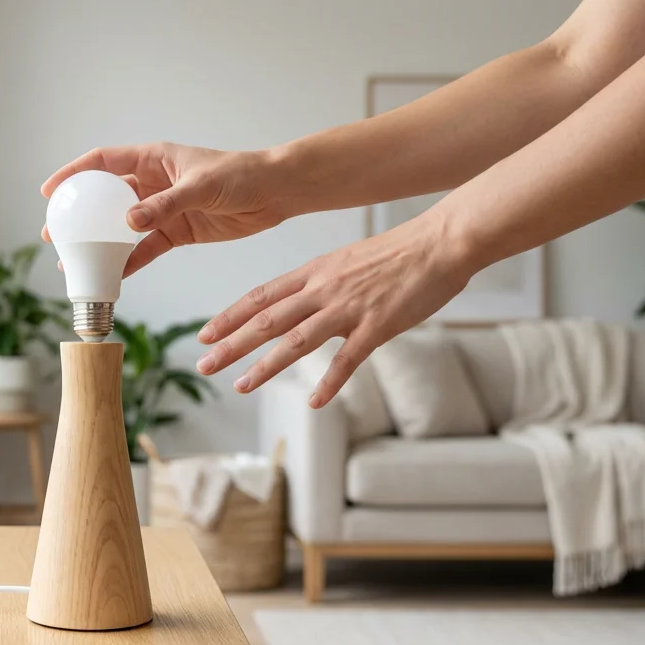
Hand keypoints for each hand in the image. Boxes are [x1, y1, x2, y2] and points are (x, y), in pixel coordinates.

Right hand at [41, 143, 289, 275]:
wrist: (274, 193)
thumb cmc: (241, 174)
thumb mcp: (201, 186)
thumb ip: (165, 204)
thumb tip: (129, 222)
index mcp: (153, 159)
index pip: (103, 162)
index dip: (73, 173)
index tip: (51, 191)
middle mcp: (153, 182)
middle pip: (105, 198)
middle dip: (79, 215)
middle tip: (55, 234)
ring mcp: (163, 209)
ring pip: (122, 227)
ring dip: (100, 243)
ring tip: (75, 261)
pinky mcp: (178, 232)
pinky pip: (147, 249)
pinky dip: (130, 262)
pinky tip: (114, 277)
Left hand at [194, 211, 473, 407]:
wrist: (440, 242)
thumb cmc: (399, 253)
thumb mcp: (347, 261)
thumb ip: (322, 284)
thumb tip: (303, 302)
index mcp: (314, 272)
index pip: (260, 295)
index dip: (230, 316)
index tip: (205, 333)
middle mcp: (323, 289)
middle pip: (267, 319)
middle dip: (231, 344)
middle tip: (204, 365)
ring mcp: (348, 307)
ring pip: (296, 340)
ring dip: (265, 366)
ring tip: (241, 386)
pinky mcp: (377, 325)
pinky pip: (348, 359)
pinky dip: (330, 383)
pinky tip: (314, 402)